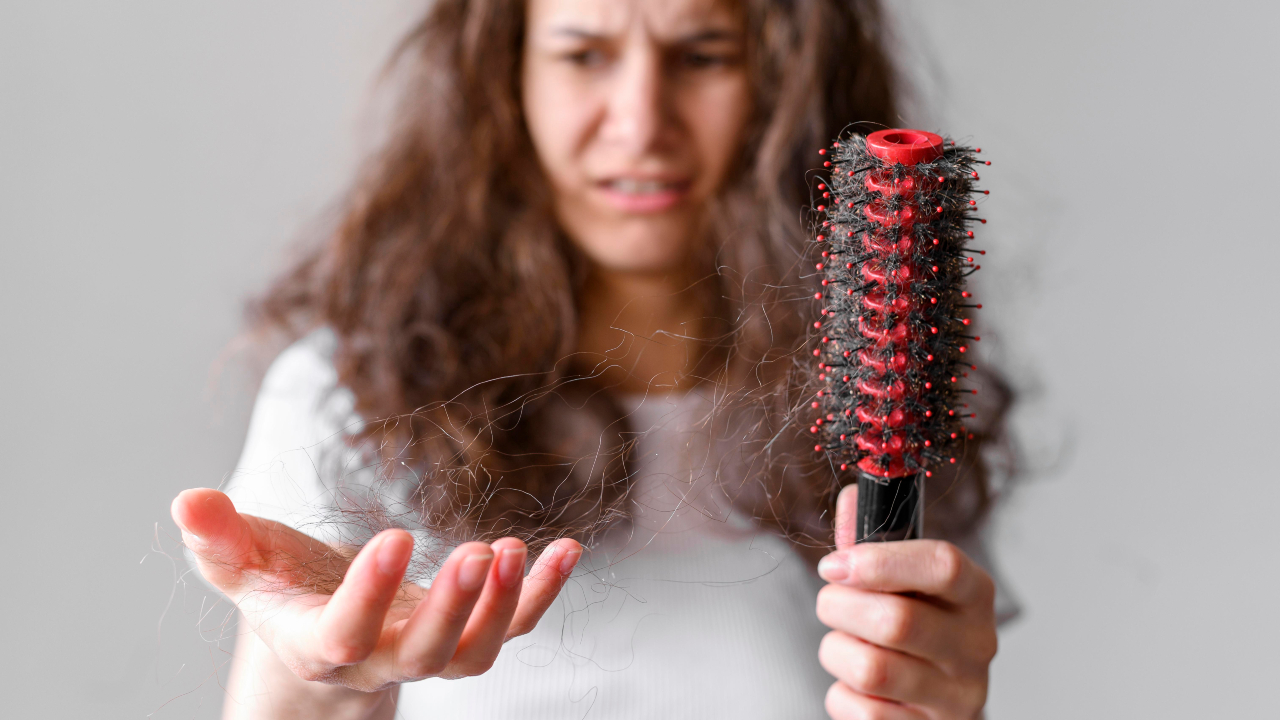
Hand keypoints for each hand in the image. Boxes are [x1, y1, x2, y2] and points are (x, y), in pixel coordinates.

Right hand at [171, 488, 580, 691]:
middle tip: (479, 553)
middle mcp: (380, 660)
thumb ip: (218, 540)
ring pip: (474, 653)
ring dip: (503, 606)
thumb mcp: (244, 565)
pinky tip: (567, 549)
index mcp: (320, 644)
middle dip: (454, 609)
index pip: (344, 634)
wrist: (324, 630)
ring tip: (517, 550)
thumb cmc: (282, 591)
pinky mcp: (468, 634)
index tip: (395, 536)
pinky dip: (542, 594)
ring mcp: (430, 652)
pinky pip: (515, 626)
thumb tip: (186, 501)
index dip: (369, 595)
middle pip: (424, 654)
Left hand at [814, 485, 996, 718]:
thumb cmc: (914, 629)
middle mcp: (977, 646)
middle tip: (830, 604)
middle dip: (840, 608)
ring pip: (872, 670)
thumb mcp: (902, 581)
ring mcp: (958, 697)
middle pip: (896, 621)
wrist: (935, 704)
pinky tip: (857, 687)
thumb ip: (873, 539)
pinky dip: (841, 696)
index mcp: (975, 594)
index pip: (943, 566)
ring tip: (843, 646)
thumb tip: (852, 495)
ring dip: (836, 652)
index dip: (881, 561)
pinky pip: (863, 712)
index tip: (834, 564)